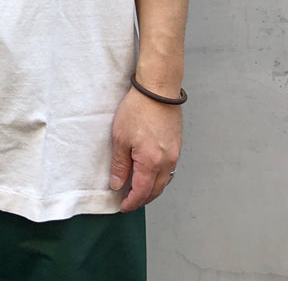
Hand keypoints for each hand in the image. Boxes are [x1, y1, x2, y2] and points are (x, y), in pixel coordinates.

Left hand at [110, 87, 181, 211]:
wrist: (158, 90)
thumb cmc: (138, 109)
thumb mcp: (120, 137)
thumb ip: (119, 164)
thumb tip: (117, 184)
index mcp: (151, 162)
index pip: (141, 192)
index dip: (132, 202)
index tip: (123, 206)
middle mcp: (167, 161)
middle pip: (156, 190)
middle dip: (143, 198)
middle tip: (129, 201)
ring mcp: (174, 153)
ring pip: (165, 180)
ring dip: (152, 188)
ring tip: (139, 189)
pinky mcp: (177, 144)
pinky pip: (170, 168)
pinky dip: (160, 175)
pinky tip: (150, 171)